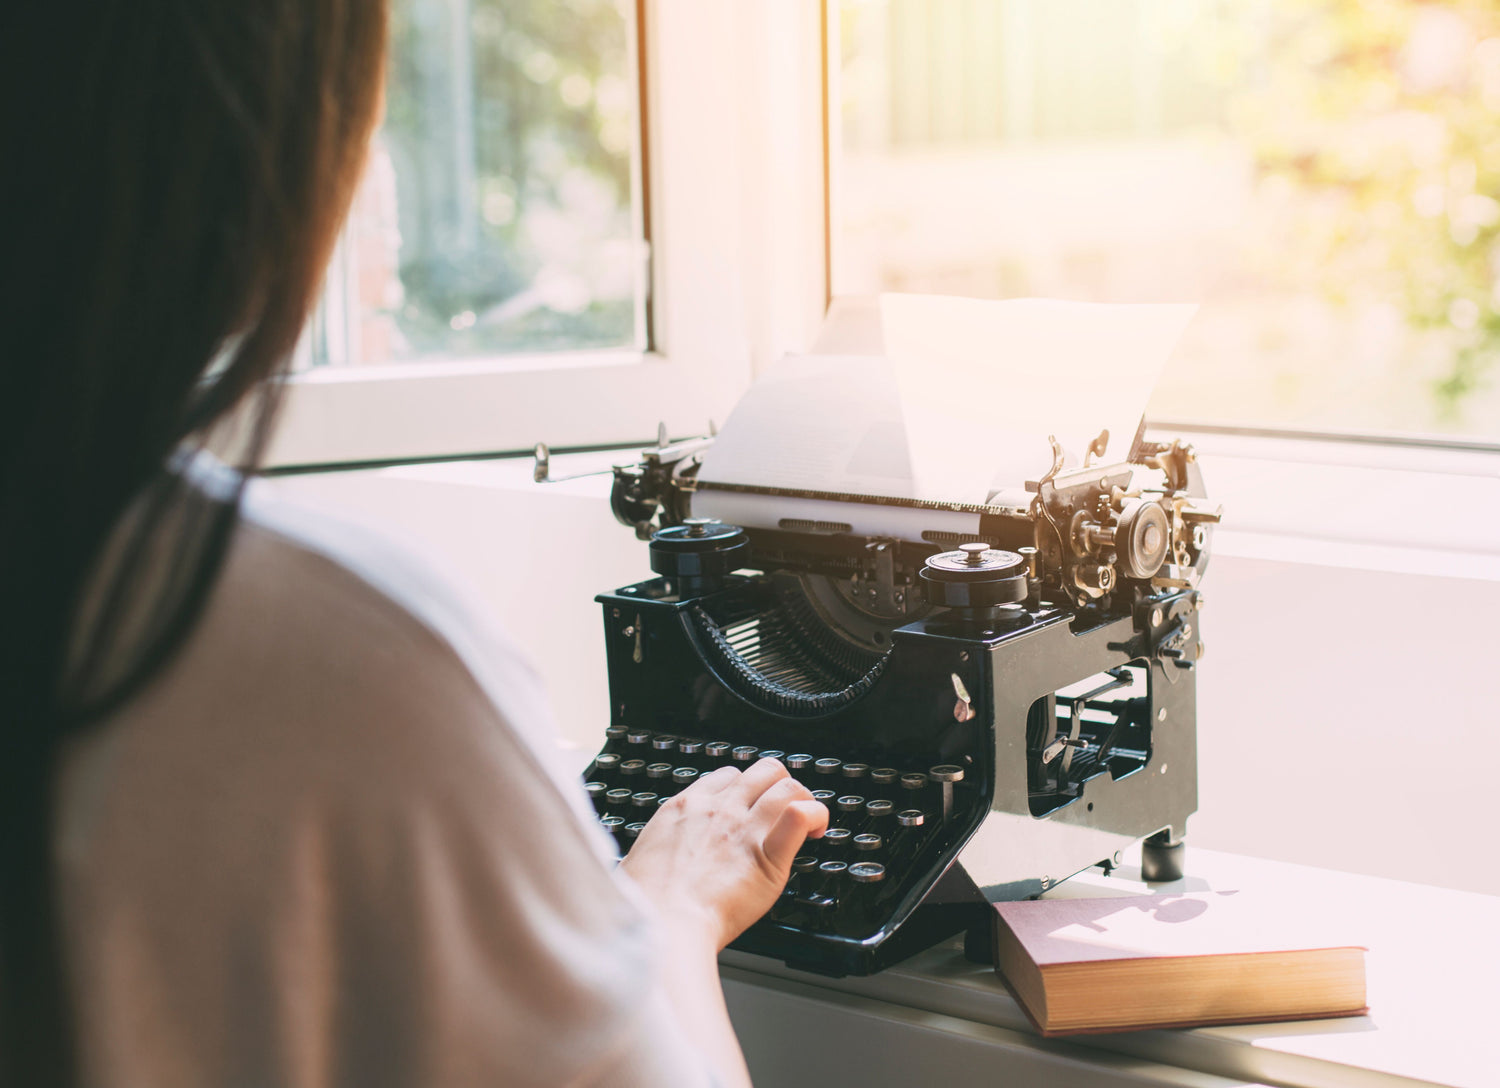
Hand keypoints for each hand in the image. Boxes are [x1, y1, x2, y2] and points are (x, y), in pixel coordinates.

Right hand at [620, 758, 827, 950]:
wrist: (661, 925)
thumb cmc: (645, 905)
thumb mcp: (639, 860)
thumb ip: (659, 850)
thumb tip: (655, 862)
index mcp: (684, 808)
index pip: (726, 776)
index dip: (742, 789)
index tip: (749, 806)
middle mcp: (718, 810)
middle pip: (762, 770)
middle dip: (778, 785)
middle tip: (782, 809)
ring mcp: (744, 828)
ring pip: (786, 784)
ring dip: (802, 797)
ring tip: (806, 817)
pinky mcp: (768, 855)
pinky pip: (801, 815)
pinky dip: (815, 815)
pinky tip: (816, 829)